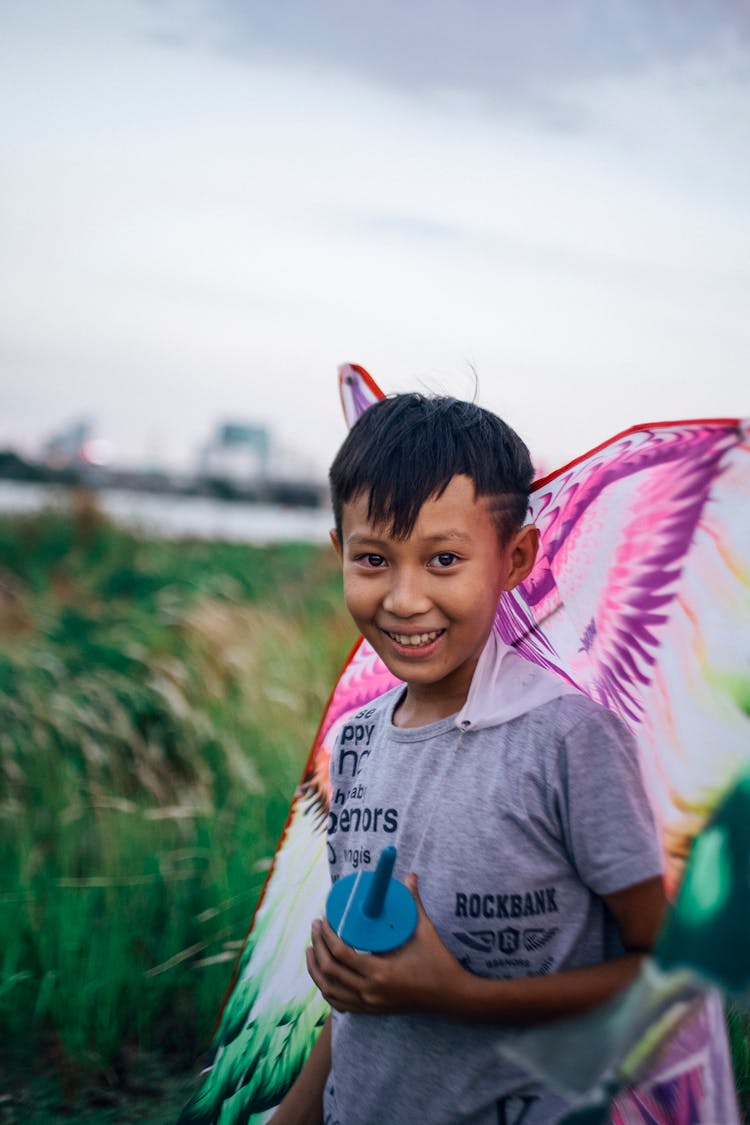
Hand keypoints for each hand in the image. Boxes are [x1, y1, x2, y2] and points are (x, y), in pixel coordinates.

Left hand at [306, 874, 466, 1016]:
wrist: (452, 997)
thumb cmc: (439, 962)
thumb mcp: (425, 931)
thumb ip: (414, 903)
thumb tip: (410, 876)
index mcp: (379, 972)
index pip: (340, 954)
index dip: (326, 935)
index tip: (322, 919)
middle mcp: (370, 992)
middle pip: (329, 971)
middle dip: (317, 947)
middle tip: (316, 927)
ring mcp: (370, 1004)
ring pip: (330, 990)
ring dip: (316, 971)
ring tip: (312, 950)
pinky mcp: (373, 1011)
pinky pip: (340, 1003)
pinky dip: (328, 989)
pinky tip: (325, 976)